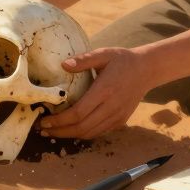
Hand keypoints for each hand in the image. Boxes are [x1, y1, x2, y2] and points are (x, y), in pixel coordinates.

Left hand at [37, 46, 155, 139]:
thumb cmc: (122, 60)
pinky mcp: (121, 121)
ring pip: (90, 133)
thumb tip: (63, 65)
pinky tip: (71, 129)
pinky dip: (83, 134)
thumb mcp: (103, 54)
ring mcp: (117, 116)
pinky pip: (99, 132)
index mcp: (104, 91)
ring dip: (70, 135)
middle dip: (60, 131)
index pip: (78, 113)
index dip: (59, 121)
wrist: (147, 70)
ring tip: (53, 131)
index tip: (44, 121)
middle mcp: (111, 107)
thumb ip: (83, 59)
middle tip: (42, 129)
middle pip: (81, 128)